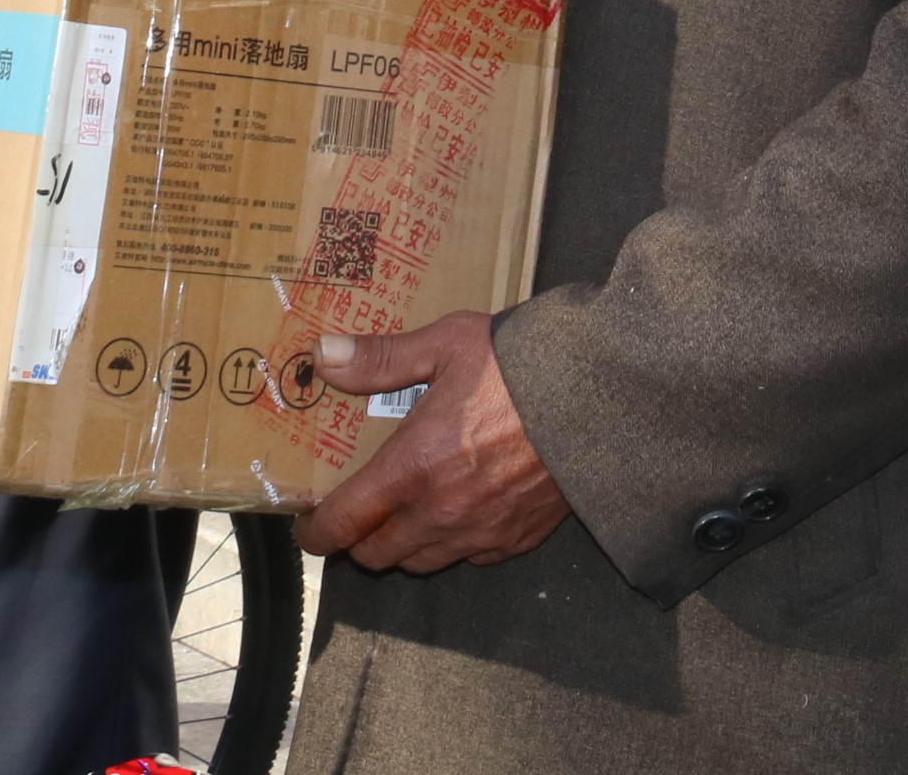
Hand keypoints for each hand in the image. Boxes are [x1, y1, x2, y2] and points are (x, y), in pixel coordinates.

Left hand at [295, 310, 566, 572]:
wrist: (599, 395)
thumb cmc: (519, 365)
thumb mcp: (446, 344)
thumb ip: (380, 358)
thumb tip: (323, 354)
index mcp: (412, 468)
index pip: (344, 523)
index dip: (316, 532)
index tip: (308, 525)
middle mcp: (440, 513)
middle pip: (377, 555)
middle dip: (359, 539)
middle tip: (359, 512)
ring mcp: (480, 532)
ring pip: (421, 563)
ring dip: (404, 546)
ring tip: (405, 514)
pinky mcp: (516, 539)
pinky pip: (470, 557)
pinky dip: (454, 543)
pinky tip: (460, 511)